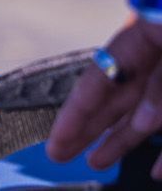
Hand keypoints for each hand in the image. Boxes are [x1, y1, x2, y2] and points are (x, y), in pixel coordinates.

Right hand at [47, 15, 161, 172]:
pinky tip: (155, 170)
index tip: (56, 140)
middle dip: (86, 127)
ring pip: (143, 115)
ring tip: (95, 161)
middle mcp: (152, 57)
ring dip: (120, 140)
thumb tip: (143, 117)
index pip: (100, 77)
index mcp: (142, 36)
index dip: (76, 110)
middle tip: (58, 153)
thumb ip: (159, 81)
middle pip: (114, 97)